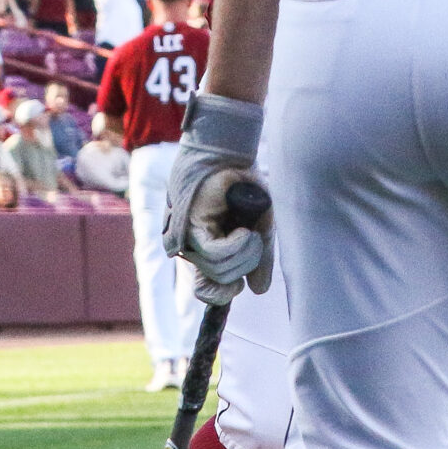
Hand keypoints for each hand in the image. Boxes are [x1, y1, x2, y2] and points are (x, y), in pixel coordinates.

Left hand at [163, 93, 271, 303]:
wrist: (231, 155)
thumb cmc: (243, 186)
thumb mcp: (258, 226)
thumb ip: (258, 258)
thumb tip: (258, 289)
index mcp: (206, 251)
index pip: (209, 290)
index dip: (223, 293)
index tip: (241, 285)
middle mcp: (194, 249)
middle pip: (223, 281)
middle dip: (247, 264)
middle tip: (253, 237)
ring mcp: (189, 240)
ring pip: (220, 270)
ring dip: (246, 253)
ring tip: (250, 230)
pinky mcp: (191, 228)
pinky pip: (216, 254)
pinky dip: (238, 245)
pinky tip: (245, 231)